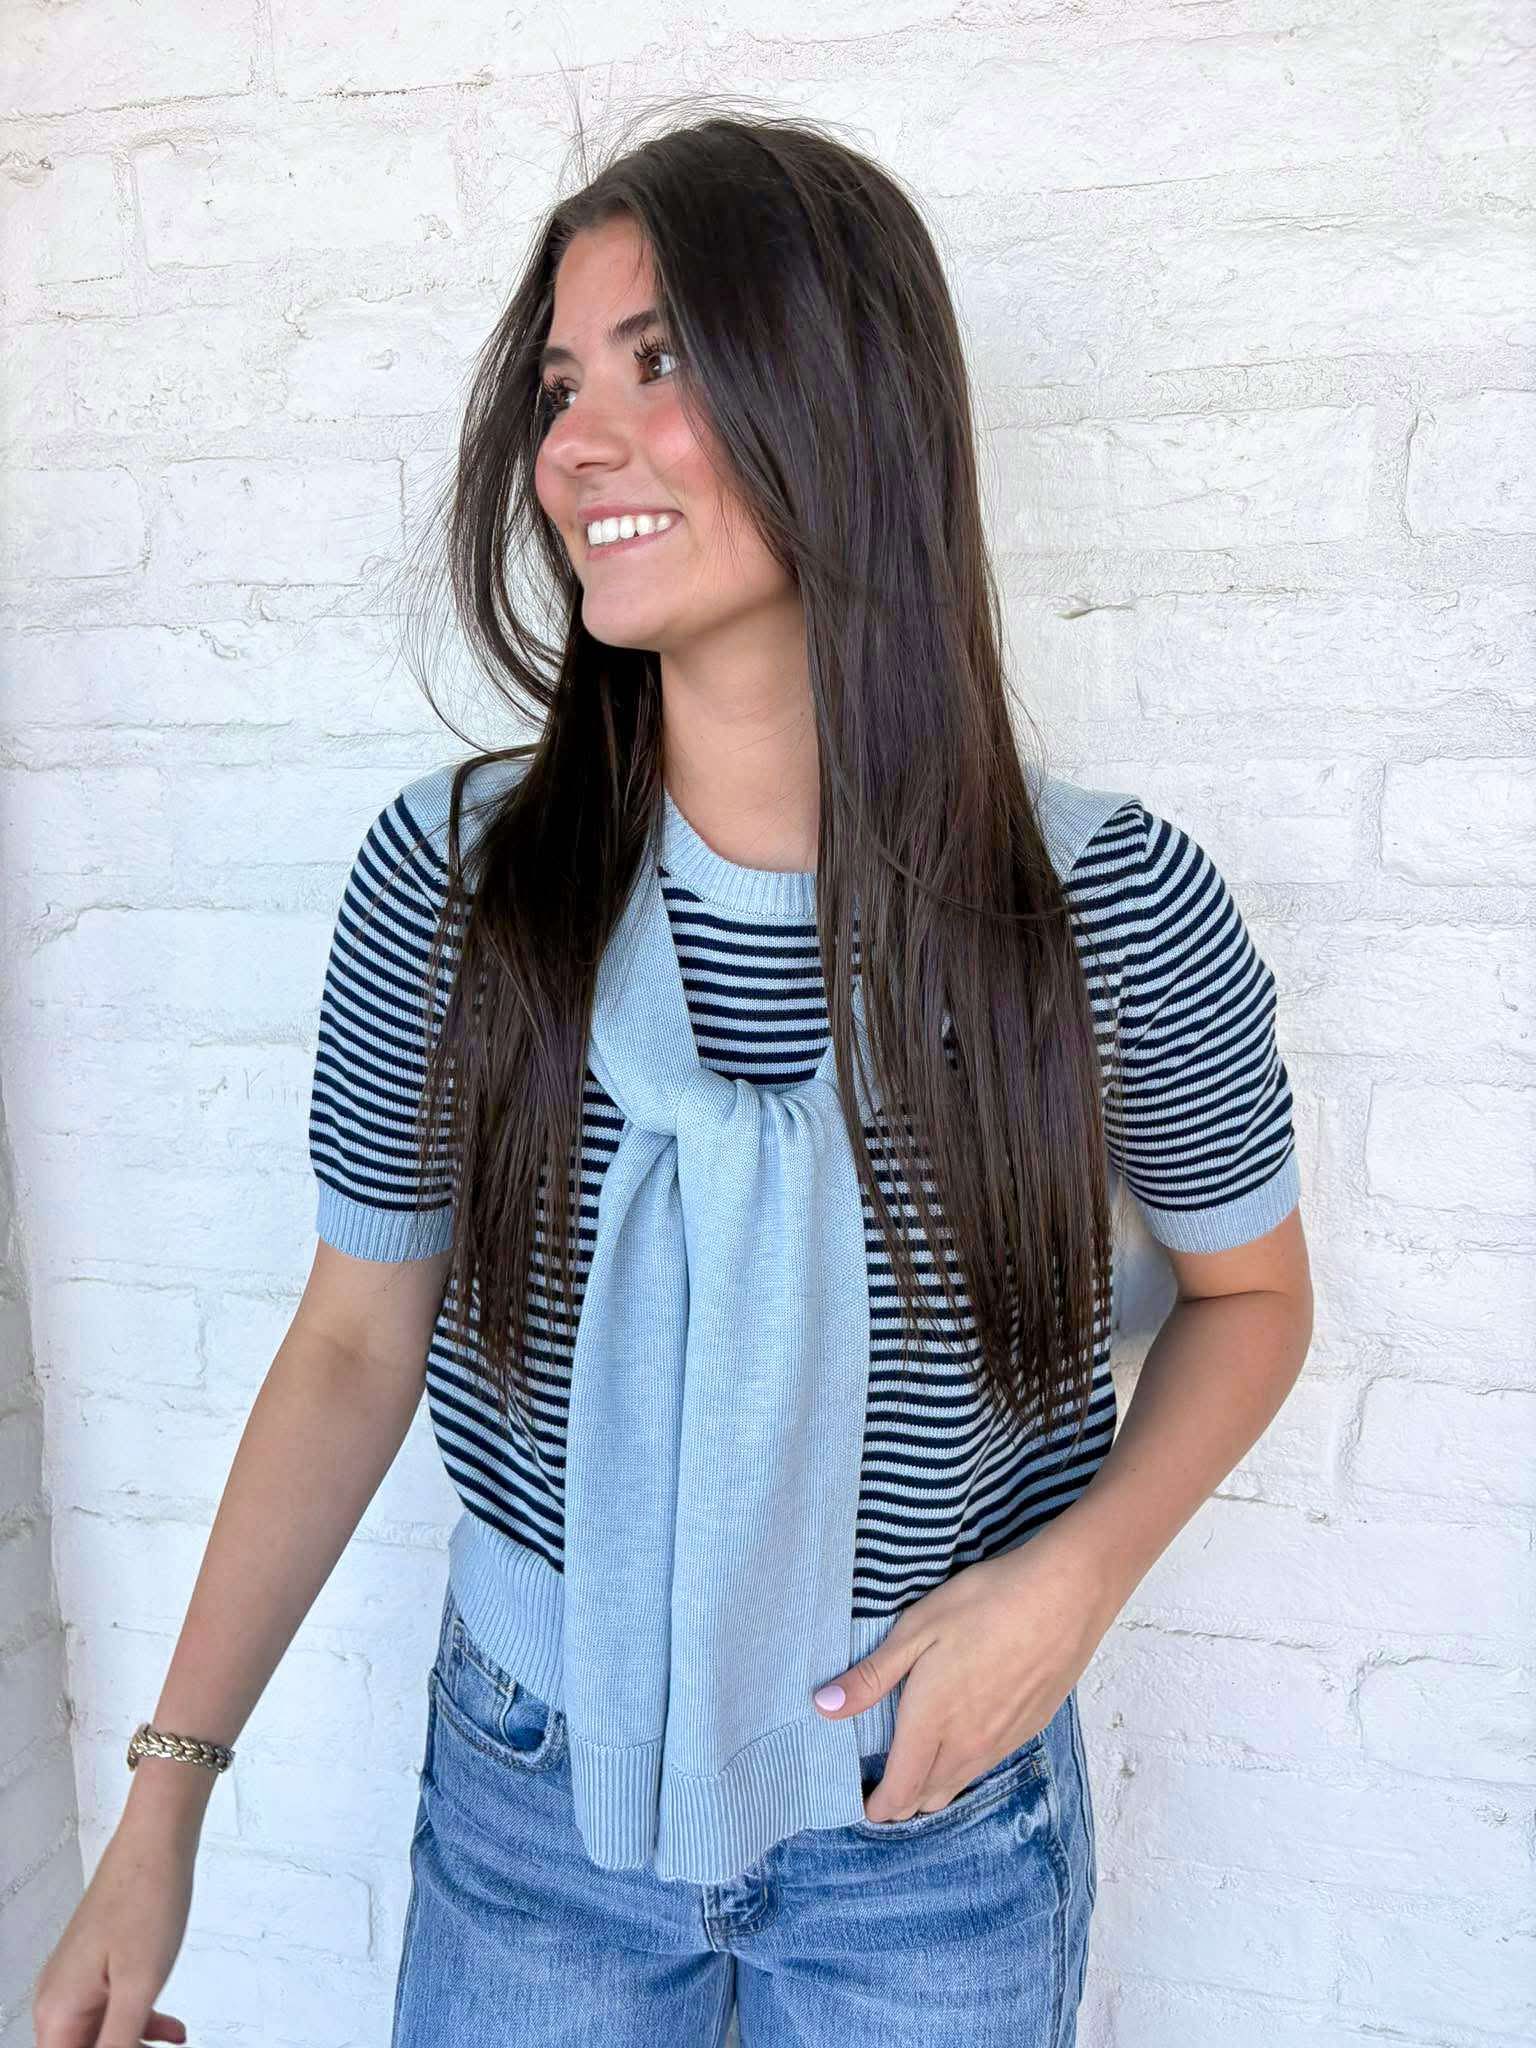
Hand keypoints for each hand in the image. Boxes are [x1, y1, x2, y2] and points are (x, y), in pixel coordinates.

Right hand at [32, 1808, 196, 2047]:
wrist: (157, 1839)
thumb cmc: (146, 1899)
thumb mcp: (139, 1987)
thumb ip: (118, 2044)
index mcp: (57, 2009)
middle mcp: (58, 1997)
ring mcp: (78, 1979)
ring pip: (100, 2035)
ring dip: (134, 2046)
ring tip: (170, 2045)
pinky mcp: (100, 1964)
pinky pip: (114, 2008)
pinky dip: (141, 2022)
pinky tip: (173, 2031)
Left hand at [811, 1522, 1117, 1822]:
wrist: (1065, 1595)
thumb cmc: (984, 1603)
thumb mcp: (916, 1629)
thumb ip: (871, 1677)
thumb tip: (823, 1709)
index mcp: (932, 1724)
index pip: (899, 1792)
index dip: (876, 1806)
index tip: (859, 1799)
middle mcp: (968, 1746)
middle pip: (928, 1798)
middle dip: (901, 1801)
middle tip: (881, 1781)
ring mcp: (1002, 1741)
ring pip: (959, 1783)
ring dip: (933, 1786)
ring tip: (915, 1764)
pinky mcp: (1029, 1728)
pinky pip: (986, 1764)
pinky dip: (964, 1765)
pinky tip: (960, 1736)